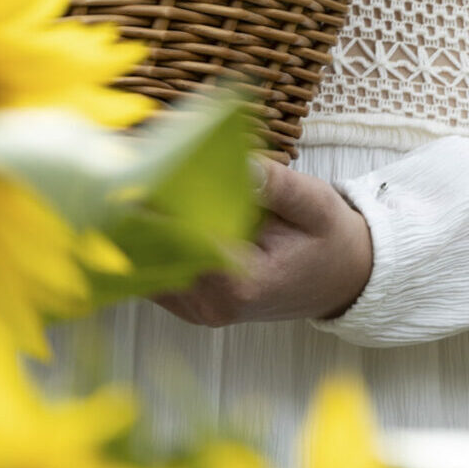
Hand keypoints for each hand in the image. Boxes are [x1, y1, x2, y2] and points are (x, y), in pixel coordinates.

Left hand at [154, 160, 373, 327]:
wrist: (343, 279)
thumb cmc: (329, 240)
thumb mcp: (314, 204)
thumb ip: (276, 186)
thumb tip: (241, 163)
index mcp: (240, 284)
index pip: (181, 239)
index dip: (156, 202)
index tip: (140, 163)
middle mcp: (211, 305)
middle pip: (154, 252)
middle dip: (138, 206)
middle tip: (125, 159)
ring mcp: (198, 308)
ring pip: (146, 262)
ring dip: (137, 220)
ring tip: (132, 171)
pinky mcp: (191, 301)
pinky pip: (153, 268)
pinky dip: (146, 235)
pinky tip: (145, 199)